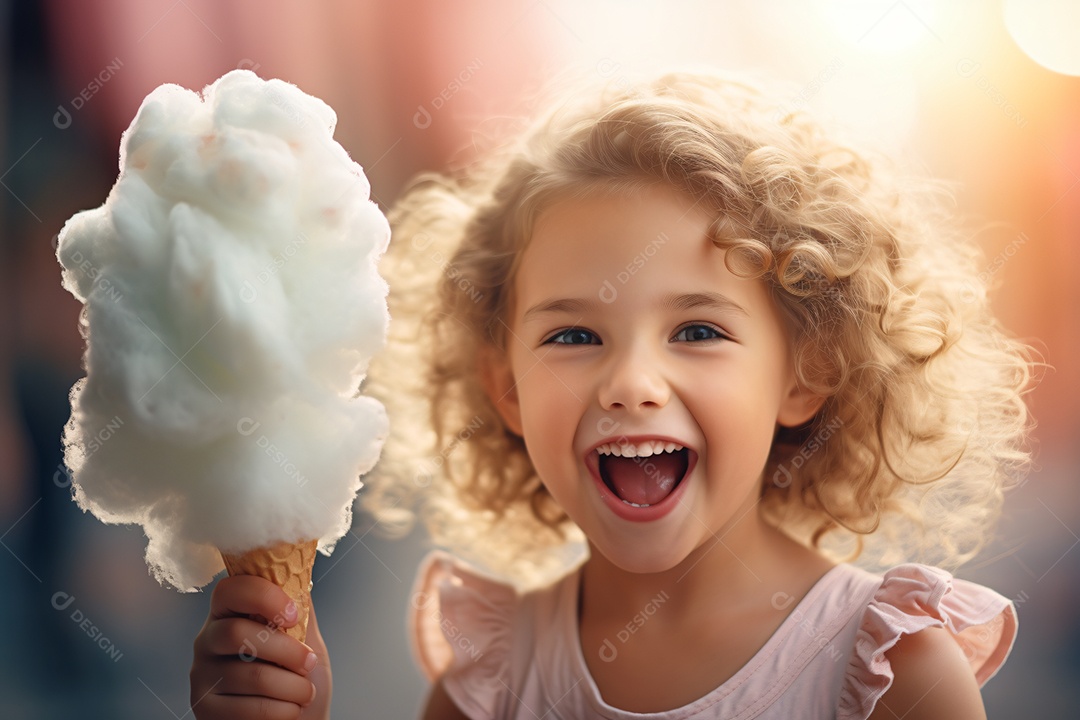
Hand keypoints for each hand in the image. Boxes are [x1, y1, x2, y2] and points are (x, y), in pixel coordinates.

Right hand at [191, 575, 331, 719]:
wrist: (300, 718)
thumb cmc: (300, 676)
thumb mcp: (305, 636)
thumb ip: (300, 606)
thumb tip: (301, 565)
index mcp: (228, 614)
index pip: (229, 590)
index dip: (263, 597)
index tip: (294, 616)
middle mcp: (207, 641)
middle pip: (236, 633)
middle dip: (285, 649)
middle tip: (309, 662)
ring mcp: (202, 676)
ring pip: (250, 675)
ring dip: (292, 687)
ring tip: (306, 692)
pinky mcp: (205, 709)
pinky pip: (248, 708)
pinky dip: (281, 710)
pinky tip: (291, 710)